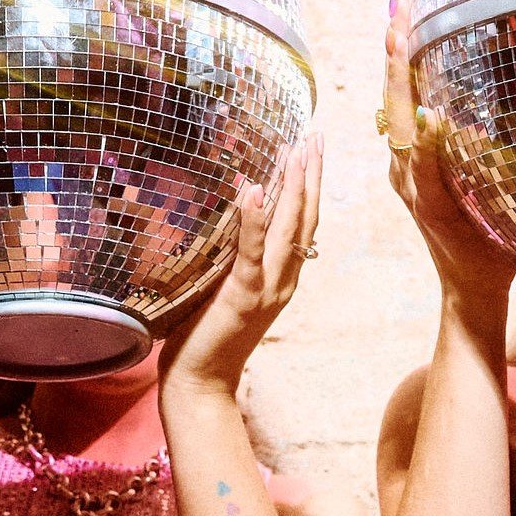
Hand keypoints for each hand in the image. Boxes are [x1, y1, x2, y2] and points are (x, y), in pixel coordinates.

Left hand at [160, 134, 322, 397]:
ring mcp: (267, 288)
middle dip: (310, 174)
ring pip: (289, 230)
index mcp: (282, 276)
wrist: (201, 380)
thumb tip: (229, 217)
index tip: (311, 148)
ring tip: (296, 151)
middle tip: (314, 135)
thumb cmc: (205, 333)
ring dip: (293, 187)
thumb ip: (236, 256)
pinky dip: (253, 220)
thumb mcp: (225, 286)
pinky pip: (251, 252)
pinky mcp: (243, 296)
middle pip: (305, 218)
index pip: (303, 222)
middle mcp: (284, 279)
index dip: (309, 184)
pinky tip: (254, 190)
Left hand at [385, 0, 515, 311]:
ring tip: (402, 13)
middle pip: (393, 100)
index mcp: (417, 176)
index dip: (401, 67)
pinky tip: (415, 59)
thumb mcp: (474, 216)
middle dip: (395, 48)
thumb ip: (456, 172)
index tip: (399, 26)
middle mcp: (404, 170)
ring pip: (396, 108)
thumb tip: (434, 120)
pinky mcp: (415, 174)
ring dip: (399, 62)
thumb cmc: (484, 259)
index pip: (403, 110)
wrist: (471, 291)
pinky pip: (407, 122)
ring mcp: (408, 171)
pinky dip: (409, 86)